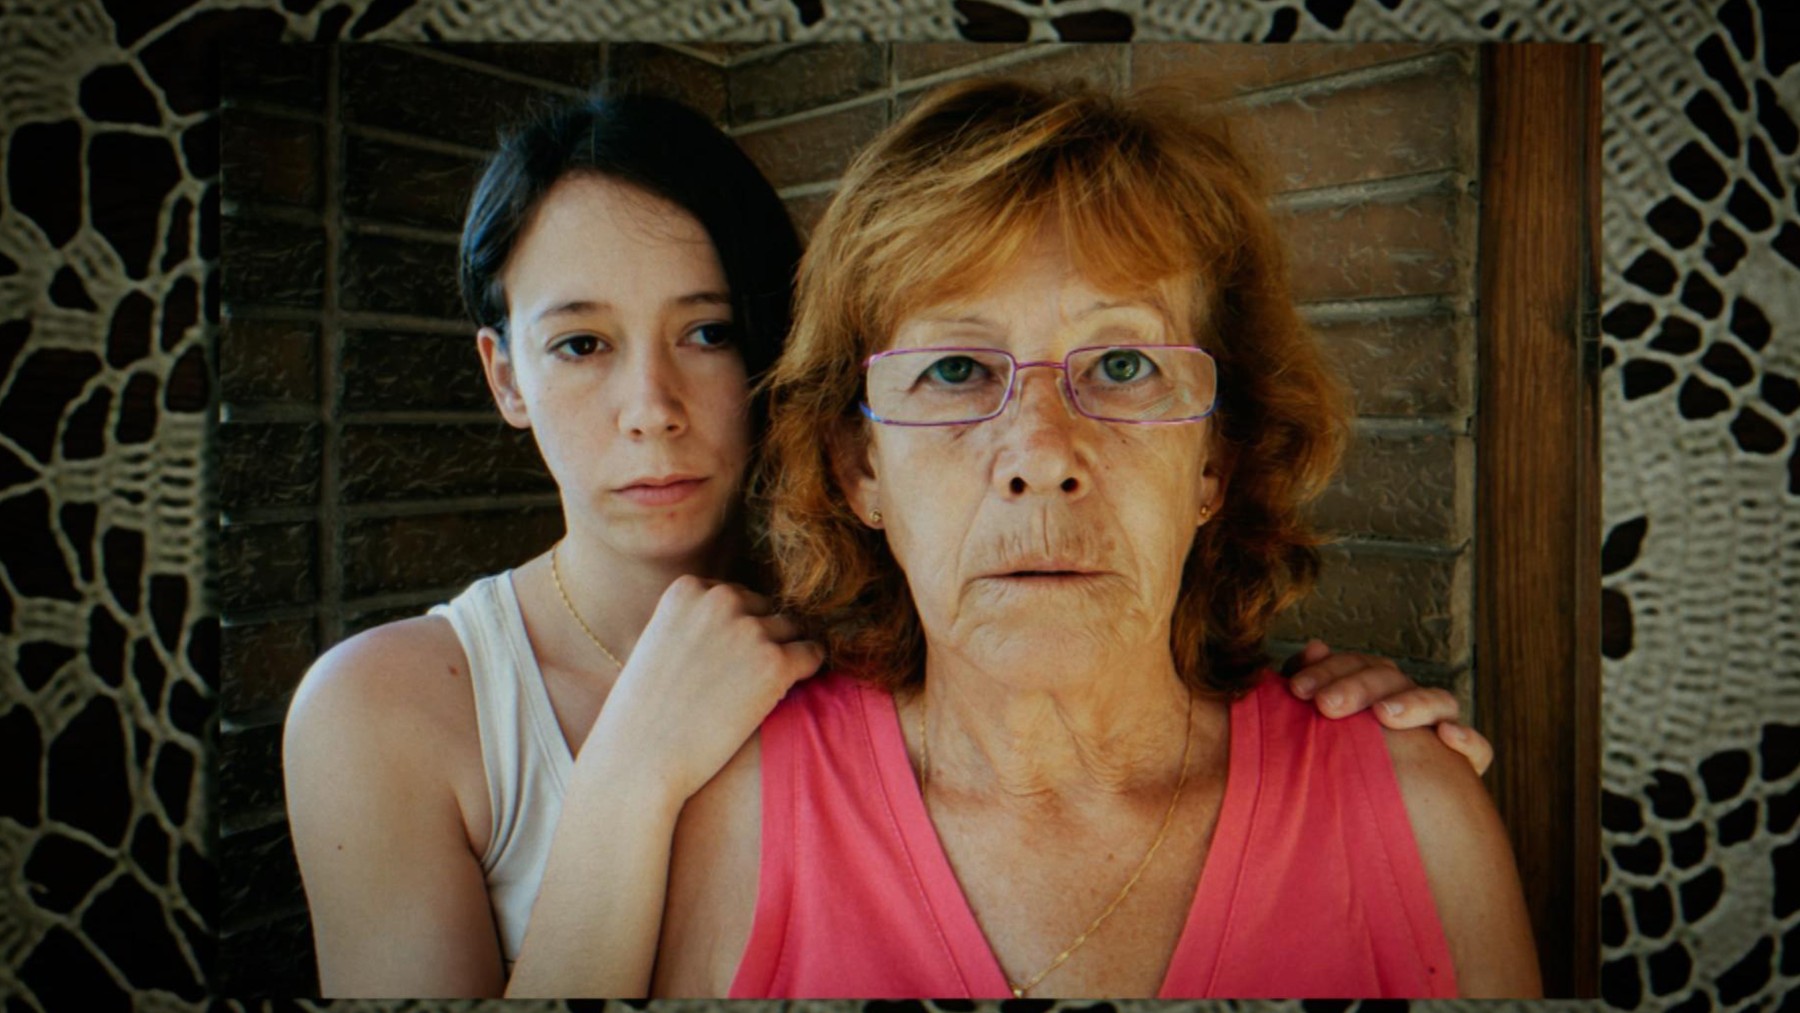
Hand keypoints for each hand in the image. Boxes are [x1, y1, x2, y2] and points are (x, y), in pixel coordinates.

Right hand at [584, 576, 823, 801]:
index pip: (736, 596)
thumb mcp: (658, 643)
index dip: (734, 631)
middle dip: (761, 639)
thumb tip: (742, 621)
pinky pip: (813, 654)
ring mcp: (751, 630)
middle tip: (738, 682)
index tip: (721, 662)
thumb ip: (697, 622)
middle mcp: (721, 599)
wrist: (641, 758)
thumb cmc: (644, 712)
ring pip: (792, 631)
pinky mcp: (775, 664)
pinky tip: (783, 694)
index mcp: (688, 589)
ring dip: (784, 656)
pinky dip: (807, 671)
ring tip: (757, 691)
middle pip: (766, 610)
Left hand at [1282, 639, 1493, 775]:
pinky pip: (1478, 749)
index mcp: (1375, 689)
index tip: (1297, 690)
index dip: (1328, 670)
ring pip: (1438, 701)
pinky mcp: (1465, 765)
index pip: (1357, 665)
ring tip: (1384, 715)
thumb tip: (1314, 647)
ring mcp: (1440, 728)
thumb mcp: (1318, 727)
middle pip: (1392, 678)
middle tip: (1326, 705)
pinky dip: (1468, 739)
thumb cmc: (1338, 764)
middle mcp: (1409, 701)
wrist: (1371, 821)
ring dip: (1412, 703)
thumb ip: (1313, 686)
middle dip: (1358, 687)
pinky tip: (1447, 736)